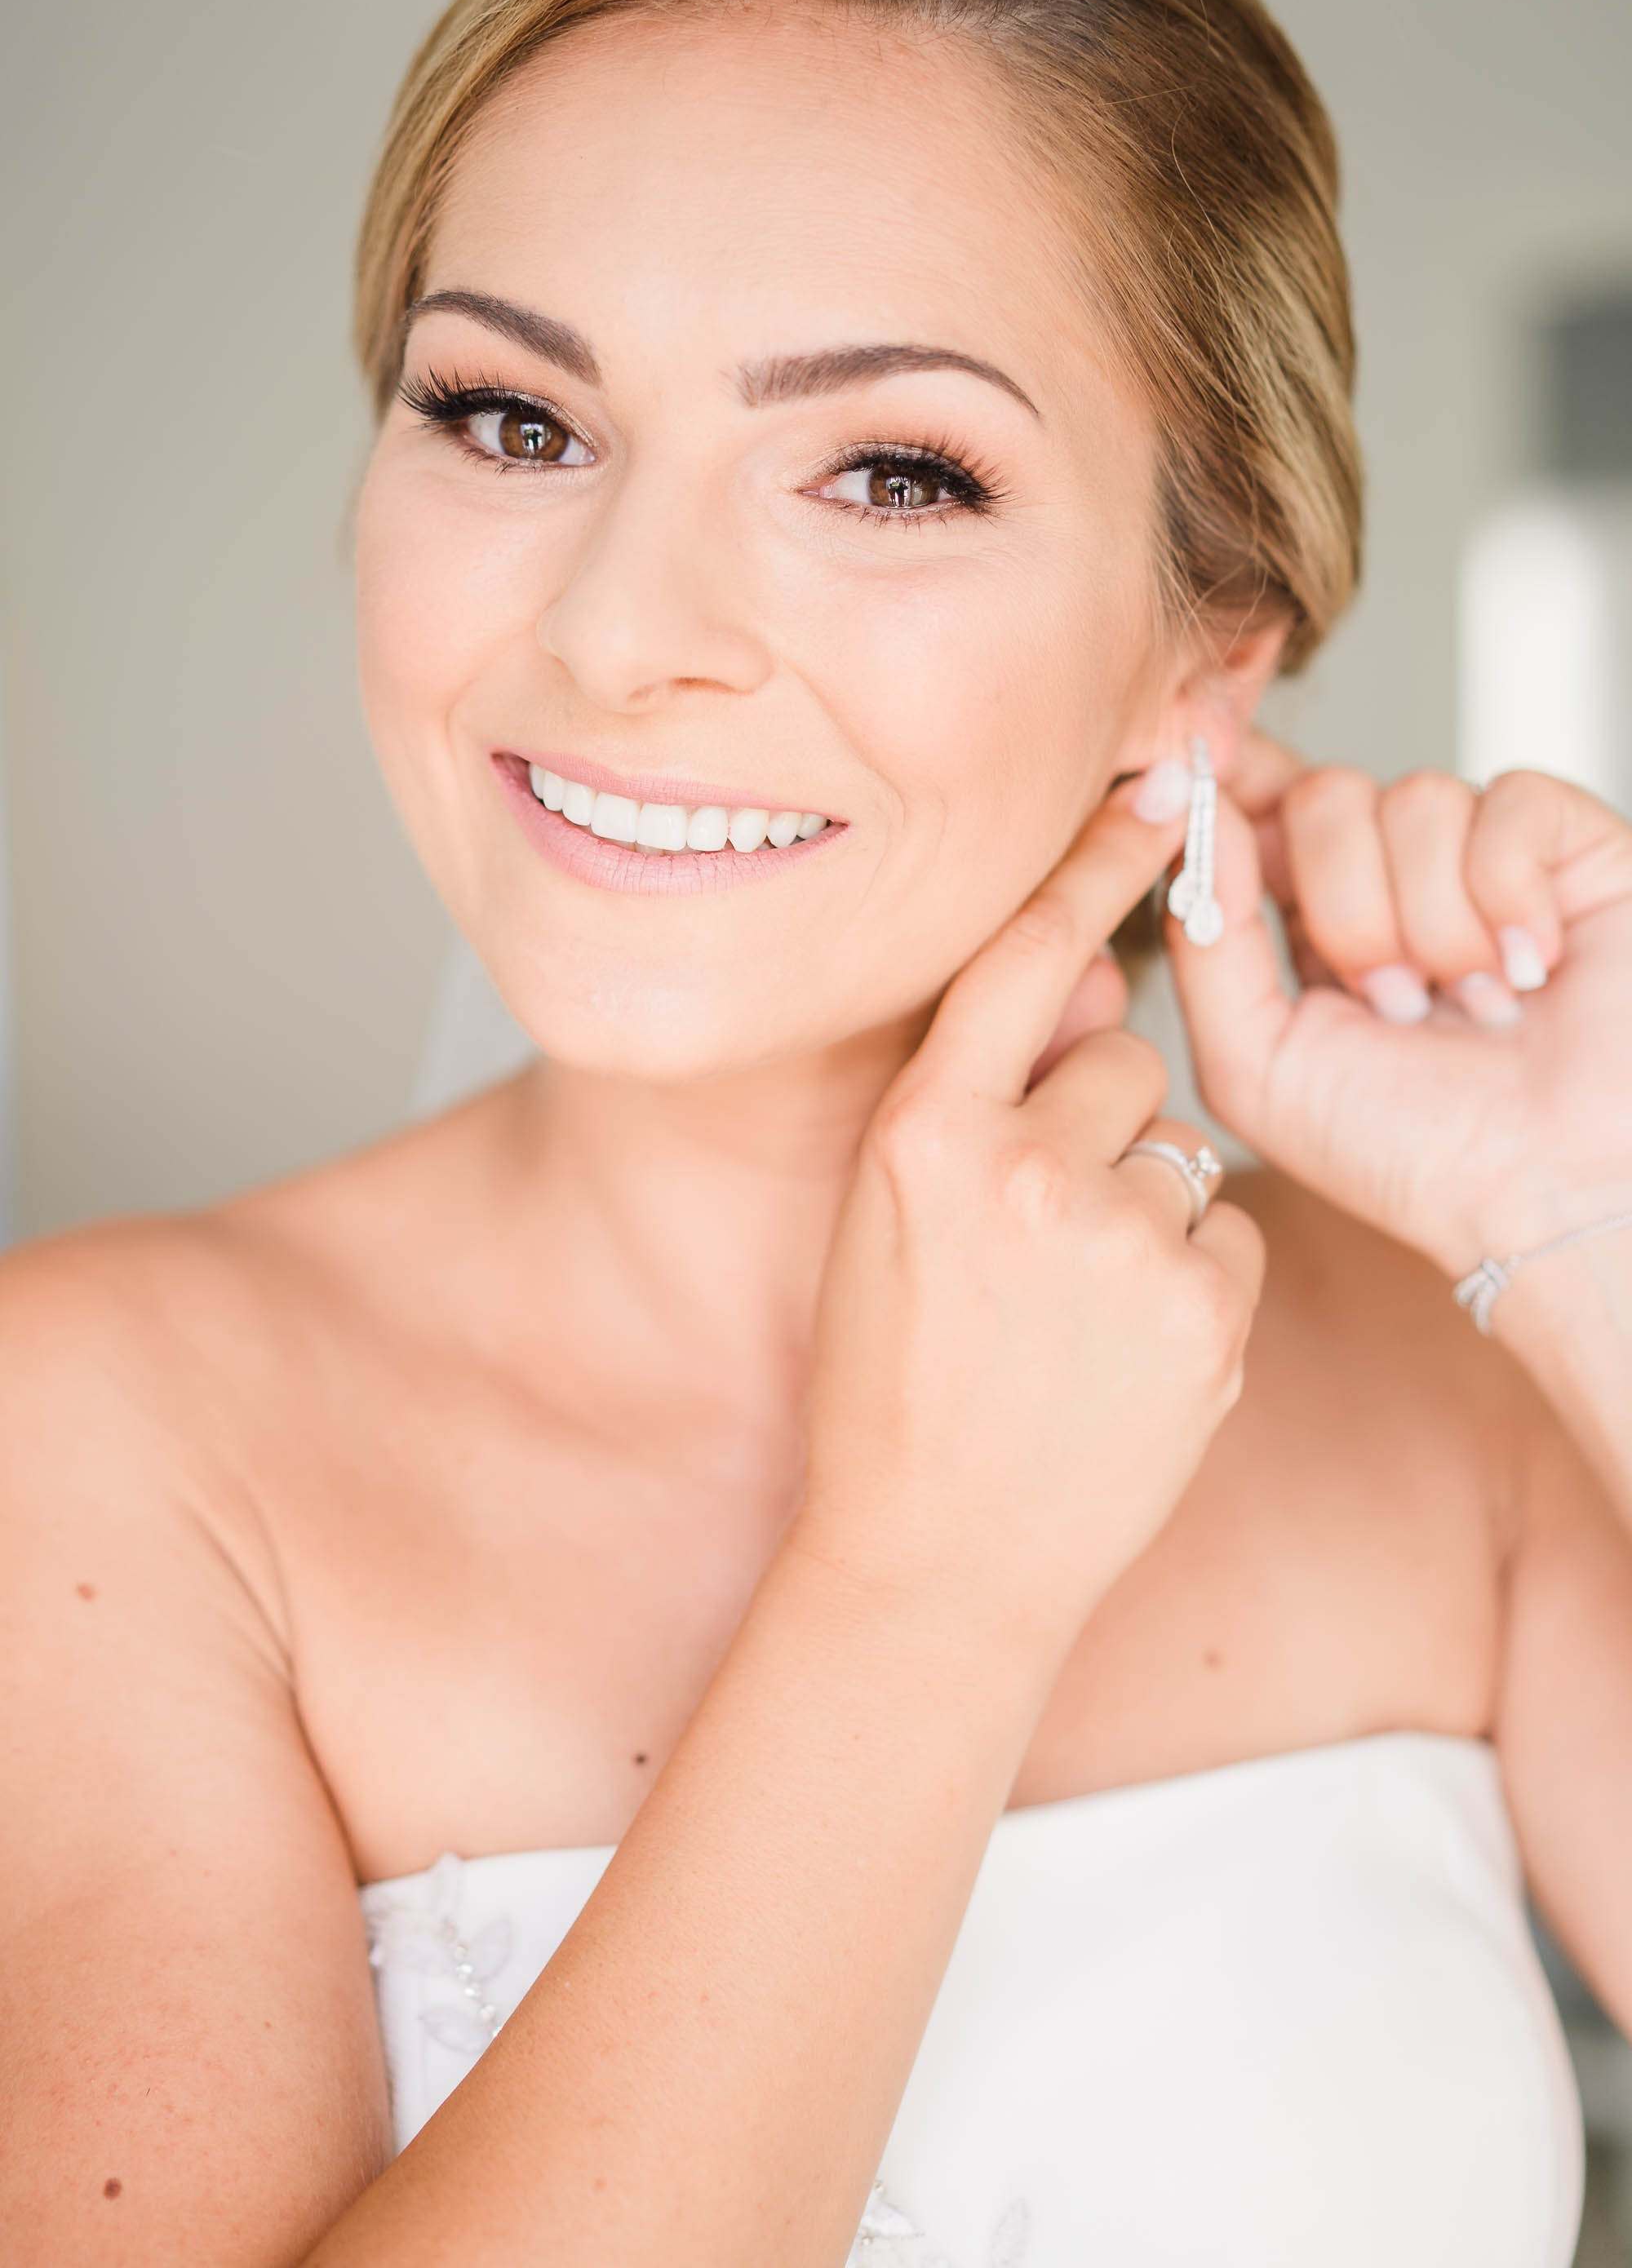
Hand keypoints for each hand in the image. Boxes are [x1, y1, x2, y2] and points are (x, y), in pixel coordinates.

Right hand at [796, 774, 1264, 1655]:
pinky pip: (1227, 1233)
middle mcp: (1022, 1171)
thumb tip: (1090, 993)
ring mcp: (1120, 1246)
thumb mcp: (881, 1218)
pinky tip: (1124, 1351)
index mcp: (923, 1133)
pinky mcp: (1204, 1316)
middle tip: (1043, 1232)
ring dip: (1146, 1209)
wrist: (936, 1561)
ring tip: (1075, 1312)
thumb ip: (970, 1098)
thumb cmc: (891, 1385)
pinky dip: (1192, 1280)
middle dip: (1099, 1127)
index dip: (1097, 862)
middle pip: (1122, 1065)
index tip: (1161, 792)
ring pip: (1179, 1152)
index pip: (1027, 955)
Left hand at [1169, 735, 1631, 1275]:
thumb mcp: (1257, 1068)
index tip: (1204, 770)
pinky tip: (1535, 968)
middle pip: (1324, 796)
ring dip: (1435, 924)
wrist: (1554, 1195)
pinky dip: (1512, 894)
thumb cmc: (1414, 1156)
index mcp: (1313, 924)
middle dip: (1345, 908)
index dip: (1228, 775)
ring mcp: (1484, 857)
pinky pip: (1512, 801)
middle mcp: (1396, 880)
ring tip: (1476, 1008)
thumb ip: (1205, 947)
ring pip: (1418, 798)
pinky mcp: (1574, 846)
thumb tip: (1197, 829)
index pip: (1257, 804)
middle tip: (1393, 1002)